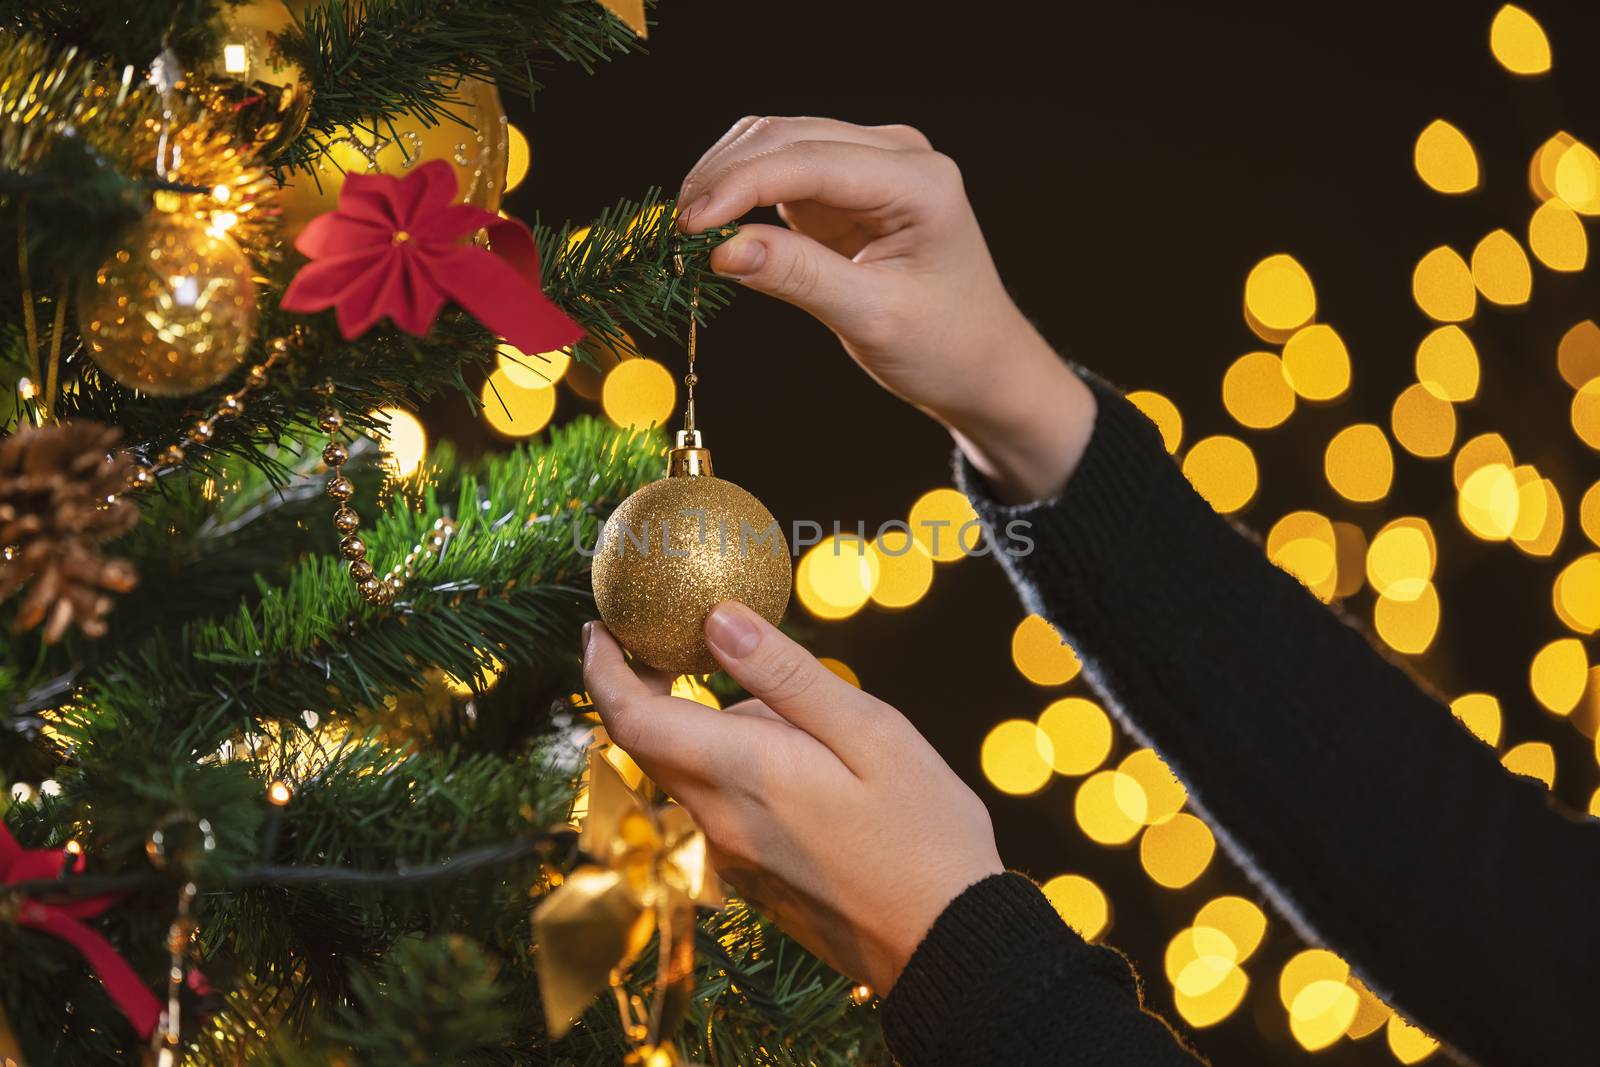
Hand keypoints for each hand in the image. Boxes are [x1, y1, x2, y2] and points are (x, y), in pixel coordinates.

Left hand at [582, 602, 1003, 993]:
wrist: (949, 946)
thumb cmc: (923, 833)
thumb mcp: (870, 731)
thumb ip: (786, 674)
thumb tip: (717, 618)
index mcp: (742, 773)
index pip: (631, 718)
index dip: (603, 668)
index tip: (601, 628)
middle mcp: (720, 820)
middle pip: (655, 742)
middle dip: (656, 687)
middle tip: (692, 639)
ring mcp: (733, 858)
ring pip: (698, 772)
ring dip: (723, 731)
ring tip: (812, 726)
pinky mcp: (754, 880)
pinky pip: (725, 806)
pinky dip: (744, 770)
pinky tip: (817, 774)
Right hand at [678, 115, 1096, 502]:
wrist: (981, 365)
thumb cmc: (945, 347)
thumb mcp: (872, 318)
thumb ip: (799, 277)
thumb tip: (723, 249)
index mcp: (920, 181)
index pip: (811, 160)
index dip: (741, 186)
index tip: (690, 226)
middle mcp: (897, 156)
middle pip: (787, 137)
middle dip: (723, 178)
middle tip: (676, 235)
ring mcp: (870, 165)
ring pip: (775, 144)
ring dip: (725, 179)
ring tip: (688, 234)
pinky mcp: (845, 186)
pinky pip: (779, 172)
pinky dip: (740, 193)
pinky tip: (714, 229)